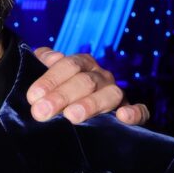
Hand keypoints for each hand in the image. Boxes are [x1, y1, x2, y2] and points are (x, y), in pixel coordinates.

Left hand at [27, 48, 149, 126]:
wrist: (77, 116)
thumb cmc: (59, 96)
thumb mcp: (49, 79)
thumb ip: (43, 65)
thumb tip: (44, 55)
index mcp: (82, 65)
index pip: (68, 65)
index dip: (50, 79)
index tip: (33, 96)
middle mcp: (101, 76)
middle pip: (85, 81)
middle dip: (62, 96)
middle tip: (41, 112)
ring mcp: (117, 94)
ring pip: (109, 95)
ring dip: (90, 104)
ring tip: (71, 116)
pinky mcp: (131, 112)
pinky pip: (140, 111)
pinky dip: (135, 113)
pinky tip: (123, 117)